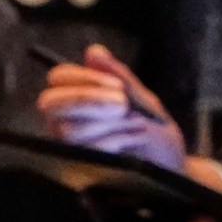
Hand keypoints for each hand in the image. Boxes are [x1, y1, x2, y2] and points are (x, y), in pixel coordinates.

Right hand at [38, 44, 187, 170]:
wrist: (172, 169)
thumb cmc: (154, 130)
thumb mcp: (143, 101)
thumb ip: (119, 77)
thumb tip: (93, 51)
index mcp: (78, 97)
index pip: (58, 77)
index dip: (85, 79)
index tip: (119, 88)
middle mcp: (64, 121)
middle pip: (49, 103)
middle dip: (86, 100)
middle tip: (122, 105)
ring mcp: (69, 147)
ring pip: (67, 129)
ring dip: (107, 123)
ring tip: (136, 125)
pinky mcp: (78, 170)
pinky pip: (84, 152)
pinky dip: (113, 143)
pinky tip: (131, 143)